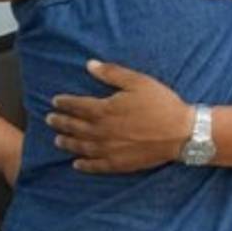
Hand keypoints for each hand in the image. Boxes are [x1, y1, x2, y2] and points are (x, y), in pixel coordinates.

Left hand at [47, 60, 193, 173]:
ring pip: (80, 146)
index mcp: (104, 110)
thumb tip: (90, 65)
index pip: (77, 105)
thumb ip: (113, 73)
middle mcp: (101, 131)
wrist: (181, 132)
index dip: (65, 103)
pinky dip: (84, 165)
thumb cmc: (162, 104)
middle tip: (50, 120)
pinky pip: (95, 165)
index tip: (56, 101)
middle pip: (75, 126)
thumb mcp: (139, 82)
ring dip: (67, 142)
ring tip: (58, 140)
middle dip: (61, 122)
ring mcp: (108, 149)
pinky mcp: (118, 163)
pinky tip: (77, 164)